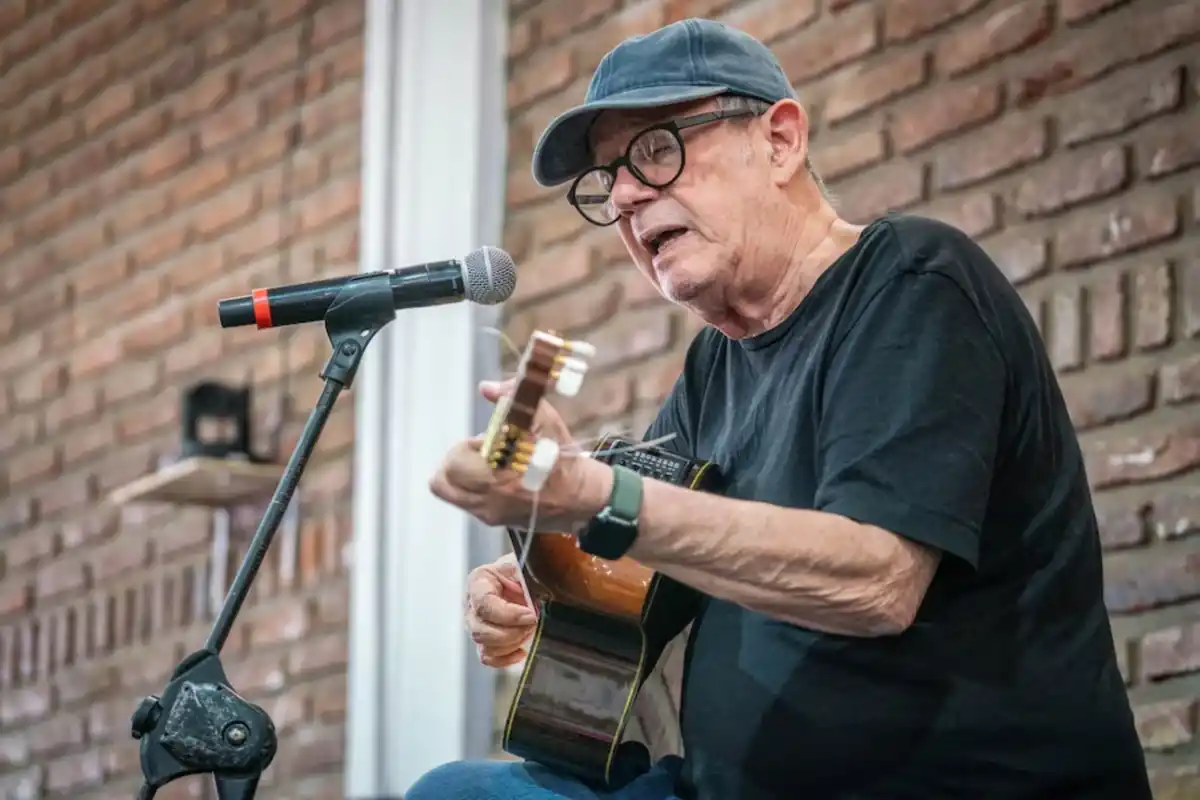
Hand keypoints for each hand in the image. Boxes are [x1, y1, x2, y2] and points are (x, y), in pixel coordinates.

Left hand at [428, 379, 610, 530]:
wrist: (583, 498)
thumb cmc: (562, 458)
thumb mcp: (545, 420)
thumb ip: (513, 399)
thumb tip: (486, 388)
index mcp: (494, 474)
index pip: (453, 461)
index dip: (467, 446)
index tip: (488, 440)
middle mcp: (486, 498)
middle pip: (441, 481)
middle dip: (456, 461)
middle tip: (481, 453)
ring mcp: (489, 513)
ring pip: (452, 494)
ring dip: (461, 476)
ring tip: (489, 466)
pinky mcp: (496, 521)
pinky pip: (469, 504)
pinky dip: (474, 489)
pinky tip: (500, 478)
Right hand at [465, 552, 536, 667]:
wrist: (530, 578)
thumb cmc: (527, 570)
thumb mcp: (527, 565)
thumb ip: (529, 576)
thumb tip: (536, 598)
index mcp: (480, 581)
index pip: (484, 603)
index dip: (509, 615)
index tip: (532, 616)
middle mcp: (472, 604)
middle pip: (480, 630)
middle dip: (511, 633)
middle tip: (533, 624)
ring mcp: (476, 624)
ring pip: (485, 646)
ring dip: (511, 644)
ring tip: (529, 631)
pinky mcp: (484, 641)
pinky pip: (488, 658)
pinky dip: (506, 659)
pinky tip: (522, 650)